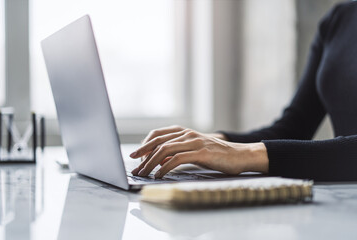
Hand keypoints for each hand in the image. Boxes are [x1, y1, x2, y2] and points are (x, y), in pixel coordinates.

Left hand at [130, 126, 268, 177]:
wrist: (240, 155)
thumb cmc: (216, 155)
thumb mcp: (194, 151)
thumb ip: (177, 153)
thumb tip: (158, 161)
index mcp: (185, 132)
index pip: (158, 134)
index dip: (144, 144)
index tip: (136, 155)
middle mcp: (187, 134)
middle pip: (158, 141)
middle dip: (143, 154)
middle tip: (133, 166)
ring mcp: (194, 142)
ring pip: (165, 150)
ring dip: (150, 162)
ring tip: (143, 173)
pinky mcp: (201, 152)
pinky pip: (177, 159)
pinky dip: (165, 168)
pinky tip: (159, 175)